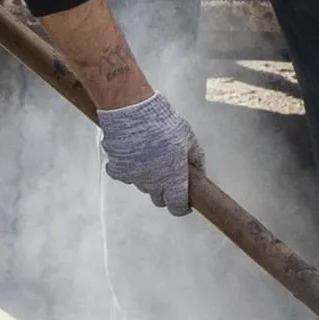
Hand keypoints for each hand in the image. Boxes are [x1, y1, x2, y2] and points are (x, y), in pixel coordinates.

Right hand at [97, 94, 203, 215]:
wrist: (132, 112)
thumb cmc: (163, 123)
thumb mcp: (188, 137)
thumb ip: (196, 158)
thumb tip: (200, 171)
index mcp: (173, 177)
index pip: (177, 206)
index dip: (181, 207)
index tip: (183, 203)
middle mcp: (153, 182)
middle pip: (159, 199)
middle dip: (165, 193)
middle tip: (169, 176)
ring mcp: (134, 178)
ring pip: (144, 188)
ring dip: (149, 180)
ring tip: (151, 159)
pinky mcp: (118, 170)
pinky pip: (126, 177)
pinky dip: (129, 170)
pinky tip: (134, 156)